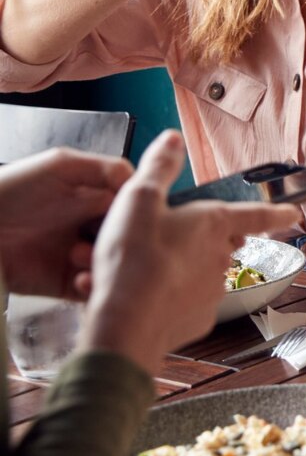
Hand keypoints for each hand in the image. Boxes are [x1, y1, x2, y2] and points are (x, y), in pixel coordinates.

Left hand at [0, 148, 132, 298]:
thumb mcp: (61, 165)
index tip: (139, 216)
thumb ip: (106, 168)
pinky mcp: (68, 284)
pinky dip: (95, 287)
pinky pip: (95, 290)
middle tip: (112, 239)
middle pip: (131, 238)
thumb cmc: (9, 192)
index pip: (135, 208)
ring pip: (118, 266)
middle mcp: (93, 227)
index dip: (140, 212)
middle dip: (126, 241)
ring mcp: (82, 256)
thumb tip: (143, 180)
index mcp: (97, 198)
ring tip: (82, 257)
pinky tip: (82, 278)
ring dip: (109, 264)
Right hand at [80, 132, 300, 373]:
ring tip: (140, 268)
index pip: (256, 214)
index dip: (276, 211)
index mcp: (214, 223)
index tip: (294, 213)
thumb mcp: (138, 199)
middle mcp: (222, 256)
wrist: (125, 323)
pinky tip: (139, 295)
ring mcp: (213, 291)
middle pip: (222, 242)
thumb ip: (158, 168)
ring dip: (178, 269)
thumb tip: (172, 139)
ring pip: (200, 273)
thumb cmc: (133, 258)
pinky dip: (166, 297)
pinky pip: (184, 302)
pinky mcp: (198, 320)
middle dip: (202, 240)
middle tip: (165, 239)